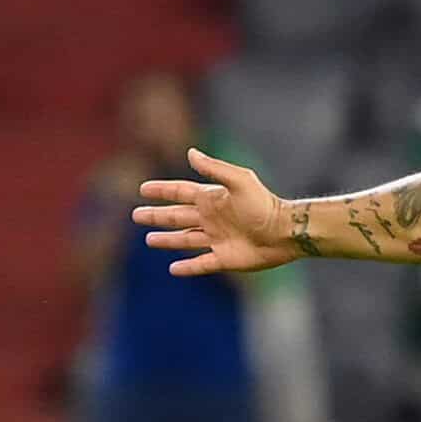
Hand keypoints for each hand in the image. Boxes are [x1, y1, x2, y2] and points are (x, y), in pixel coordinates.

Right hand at [134, 148, 289, 275]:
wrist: (284, 232)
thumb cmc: (264, 204)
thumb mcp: (239, 180)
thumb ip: (214, 169)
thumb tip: (190, 153)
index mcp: (212, 199)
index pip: (180, 192)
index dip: (161, 190)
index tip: (142, 189)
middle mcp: (211, 218)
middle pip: (177, 216)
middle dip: (156, 215)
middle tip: (135, 215)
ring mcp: (217, 239)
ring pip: (185, 240)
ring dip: (167, 240)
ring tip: (149, 240)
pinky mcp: (224, 259)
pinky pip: (201, 264)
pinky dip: (187, 267)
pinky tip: (173, 268)